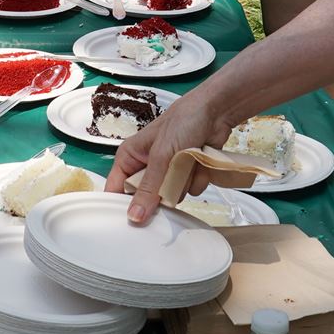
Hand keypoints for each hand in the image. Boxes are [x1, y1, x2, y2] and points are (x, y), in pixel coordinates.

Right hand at [107, 88, 233, 225]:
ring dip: (182, 183)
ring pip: (171, 196)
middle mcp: (147, 166)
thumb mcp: (161, 156)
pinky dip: (197, 178)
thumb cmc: (183, 122)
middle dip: (161, 193)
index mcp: (130, 157)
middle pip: (147, 198)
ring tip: (188, 162)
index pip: (116, 188)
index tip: (132, 223)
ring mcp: (168, 171)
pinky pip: (190, 191)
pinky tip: (201, 162)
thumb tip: (134, 216)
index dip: (122, 206)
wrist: (217, 111)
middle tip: (169, 182)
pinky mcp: (187, 173)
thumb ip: (148, 188)